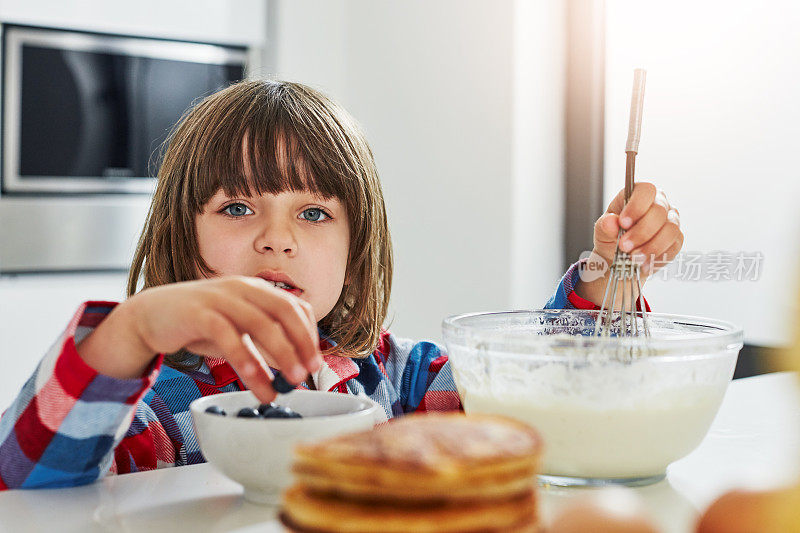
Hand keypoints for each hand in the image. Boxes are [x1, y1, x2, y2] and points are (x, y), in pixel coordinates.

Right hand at [77, 276, 321, 401]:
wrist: (149, 315)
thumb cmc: (198, 324)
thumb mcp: (236, 331)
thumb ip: (262, 345)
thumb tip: (291, 371)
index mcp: (256, 289)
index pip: (295, 307)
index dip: (309, 334)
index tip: (315, 361)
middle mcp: (243, 288)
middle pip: (284, 312)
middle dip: (302, 344)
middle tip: (310, 372)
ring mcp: (221, 297)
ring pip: (261, 325)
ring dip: (281, 356)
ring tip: (289, 384)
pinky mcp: (199, 313)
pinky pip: (229, 337)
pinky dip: (246, 360)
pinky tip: (255, 381)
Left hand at [576, 182, 682, 305]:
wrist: (619, 257)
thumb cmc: (612, 236)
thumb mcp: (603, 231)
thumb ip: (605, 225)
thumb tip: (610, 221)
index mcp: (639, 195)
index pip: (646, 190)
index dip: (636, 206)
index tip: (623, 224)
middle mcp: (659, 203)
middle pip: (659, 212)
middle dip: (641, 232)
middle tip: (624, 246)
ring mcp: (671, 220)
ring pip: (670, 230)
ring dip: (650, 246)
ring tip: (633, 258)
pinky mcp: (676, 239)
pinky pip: (674, 246)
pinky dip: (658, 257)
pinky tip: (644, 264)